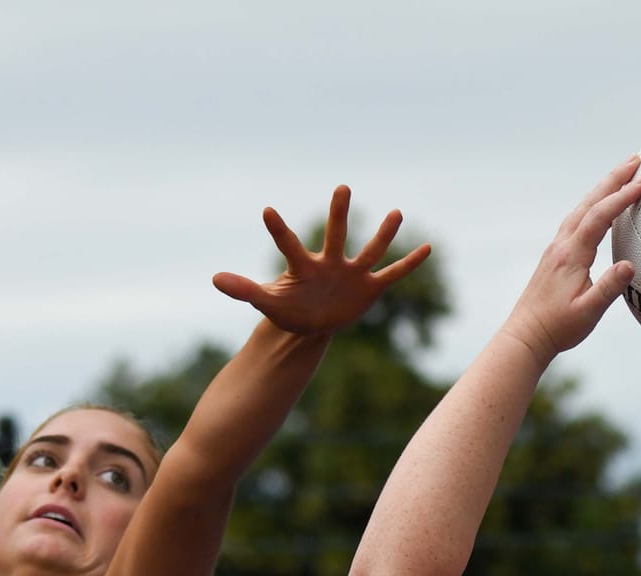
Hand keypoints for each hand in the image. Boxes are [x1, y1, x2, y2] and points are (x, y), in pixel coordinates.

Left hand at [212, 186, 430, 336]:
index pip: (288, 245)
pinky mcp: (368, 288)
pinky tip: (427, 247)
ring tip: (397, 213)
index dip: (278, 230)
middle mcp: (330, 262)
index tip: (266, 211)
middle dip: (338, 214)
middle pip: (335, 235)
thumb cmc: (287, 308)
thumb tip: (214, 278)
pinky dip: (408, 263)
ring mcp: (351, 273)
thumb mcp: (266, 302)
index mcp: (303, 266)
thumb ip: (244, 289)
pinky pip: (392, 274)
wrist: (310, 323)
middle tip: (343, 188)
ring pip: (370, 250)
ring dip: (383, 234)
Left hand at [499, 157, 640, 364]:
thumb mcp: (588, 313)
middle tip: (636, 160)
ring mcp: (557, 248)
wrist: (526, 335)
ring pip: (582, 209)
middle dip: (613, 180)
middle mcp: (562, 245)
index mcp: (571, 255)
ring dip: (602, 189)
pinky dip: (593, 205)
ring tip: (622, 174)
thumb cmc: (558, 328)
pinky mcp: (556, 255)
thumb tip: (630, 266)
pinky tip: (601, 206)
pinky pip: (577, 220)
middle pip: (589, 203)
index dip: (621, 198)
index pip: (599, 217)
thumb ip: (609, 289)